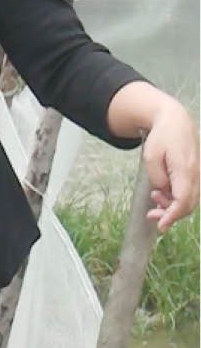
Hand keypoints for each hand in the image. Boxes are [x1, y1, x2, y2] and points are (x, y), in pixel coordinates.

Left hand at [142, 103, 198, 231]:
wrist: (176, 122)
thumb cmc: (162, 137)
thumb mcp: (150, 156)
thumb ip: (157, 176)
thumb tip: (163, 191)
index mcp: (186, 170)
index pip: (182, 201)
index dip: (172, 216)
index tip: (160, 225)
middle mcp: (197, 175)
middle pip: (188, 205)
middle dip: (171, 215)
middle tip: (152, 215)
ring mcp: (199, 175)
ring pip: (190, 201)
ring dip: (173, 206)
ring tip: (154, 197)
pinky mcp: (196, 175)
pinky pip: (190, 193)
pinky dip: (177, 199)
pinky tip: (162, 194)